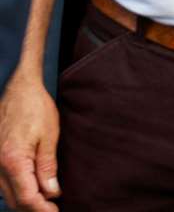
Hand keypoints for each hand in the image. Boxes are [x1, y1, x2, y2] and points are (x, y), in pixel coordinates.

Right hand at [0, 75, 60, 211]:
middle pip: (14, 200)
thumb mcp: (49, 136)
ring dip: (25, 202)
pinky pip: (2, 184)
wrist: (18, 89)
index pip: (27, 197)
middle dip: (34, 209)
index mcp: (13, 160)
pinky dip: (16, 191)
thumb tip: (52, 193)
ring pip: (6, 194)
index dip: (42, 209)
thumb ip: (48, 166)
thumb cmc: (36, 108)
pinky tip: (31, 190)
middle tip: (53, 210)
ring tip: (46, 203)